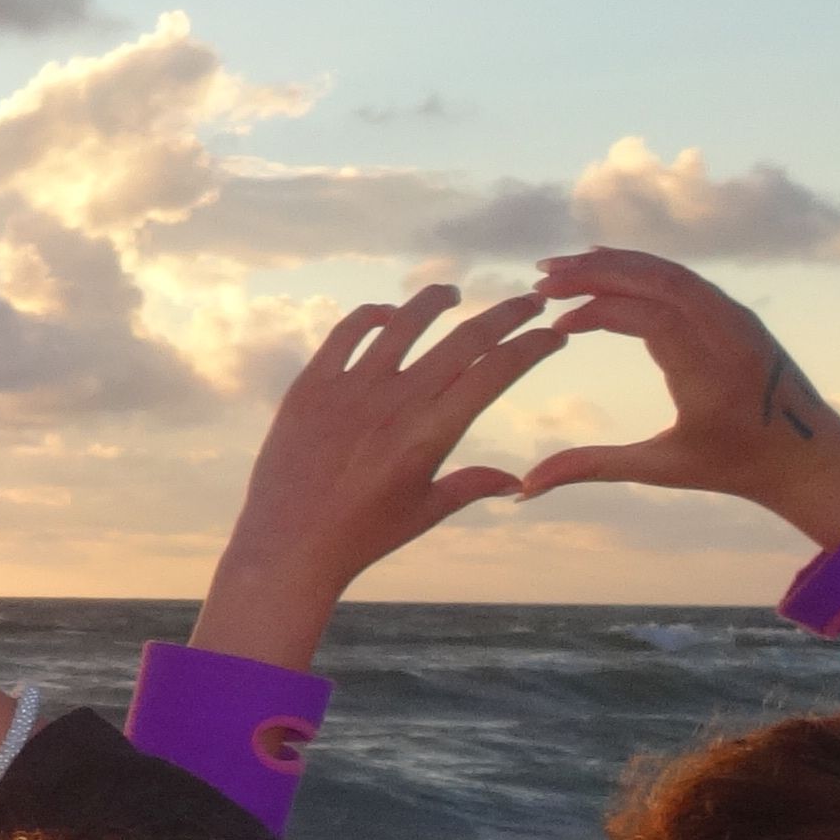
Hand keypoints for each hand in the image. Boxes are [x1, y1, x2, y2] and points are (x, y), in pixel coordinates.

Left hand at [186, 284, 566, 669]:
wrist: (286, 546)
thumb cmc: (359, 535)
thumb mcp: (424, 511)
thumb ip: (472, 485)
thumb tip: (518, 481)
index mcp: (431, 432)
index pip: (497, 371)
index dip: (532, 346)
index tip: (554, 334)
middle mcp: (395, 402)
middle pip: (465, 339)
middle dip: (507, 314)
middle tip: (530, 302)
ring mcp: (350, 389)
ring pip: (405, 323)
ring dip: (435, 301)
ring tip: (451, 293)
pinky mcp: (310, 387)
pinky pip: (345, 334)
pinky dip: (371, 316)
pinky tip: (388, 315)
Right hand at [512, 247, 839, 549]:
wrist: (809, 455)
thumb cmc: (734, 466)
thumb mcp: (661, 469)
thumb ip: (592, 467)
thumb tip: (524, 489)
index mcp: (713, 377)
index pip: (652, 319)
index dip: (598, 312)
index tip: (557, 324)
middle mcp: (731, 337)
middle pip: (661, 282)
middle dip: (598, 272)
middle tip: (544, 276)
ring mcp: (739, 319)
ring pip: (673, 273)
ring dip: (617, 263)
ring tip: (564, 267)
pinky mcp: (738, 314)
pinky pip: (686, 279)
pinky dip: (643, 268)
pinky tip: (608, 267)